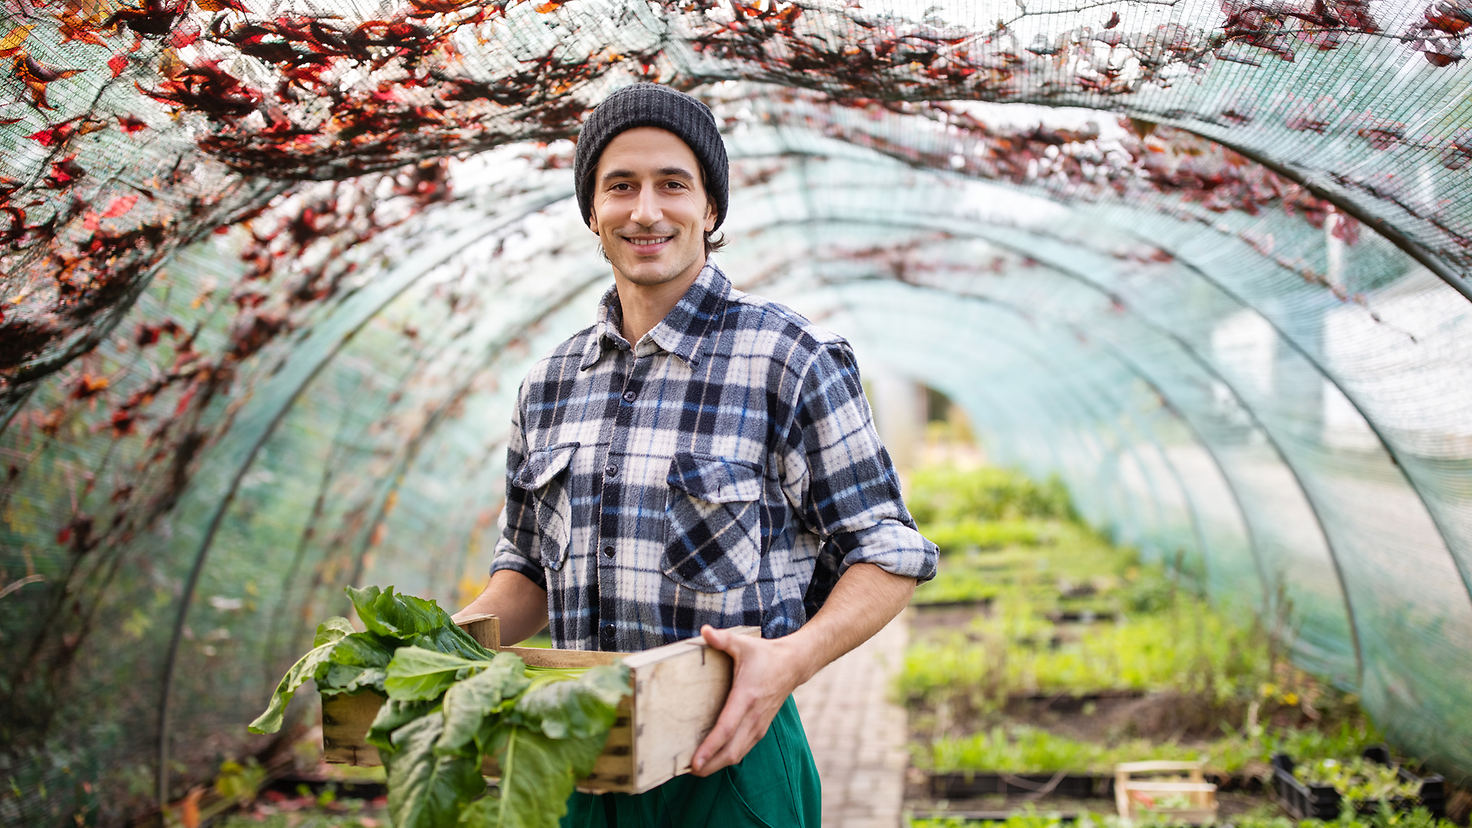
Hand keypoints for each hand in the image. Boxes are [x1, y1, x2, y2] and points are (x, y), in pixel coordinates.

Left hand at [689, 625, 814, 776]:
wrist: (794, 665)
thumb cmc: (765, 655)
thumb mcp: (743, 644)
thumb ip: (722, 639)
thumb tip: (704, 631)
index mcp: (746, 696)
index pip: (726, 728)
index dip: (710, 747)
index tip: (694, 761)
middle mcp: (754, 716)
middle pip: (731, 751)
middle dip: (709, 765)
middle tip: (686, 770)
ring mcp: (758, 725)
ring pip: (737, 754)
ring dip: (717, 765)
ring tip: (695, 770)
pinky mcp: (760, 729)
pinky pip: (742, 750)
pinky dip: (727, 758)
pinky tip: (712, 761)